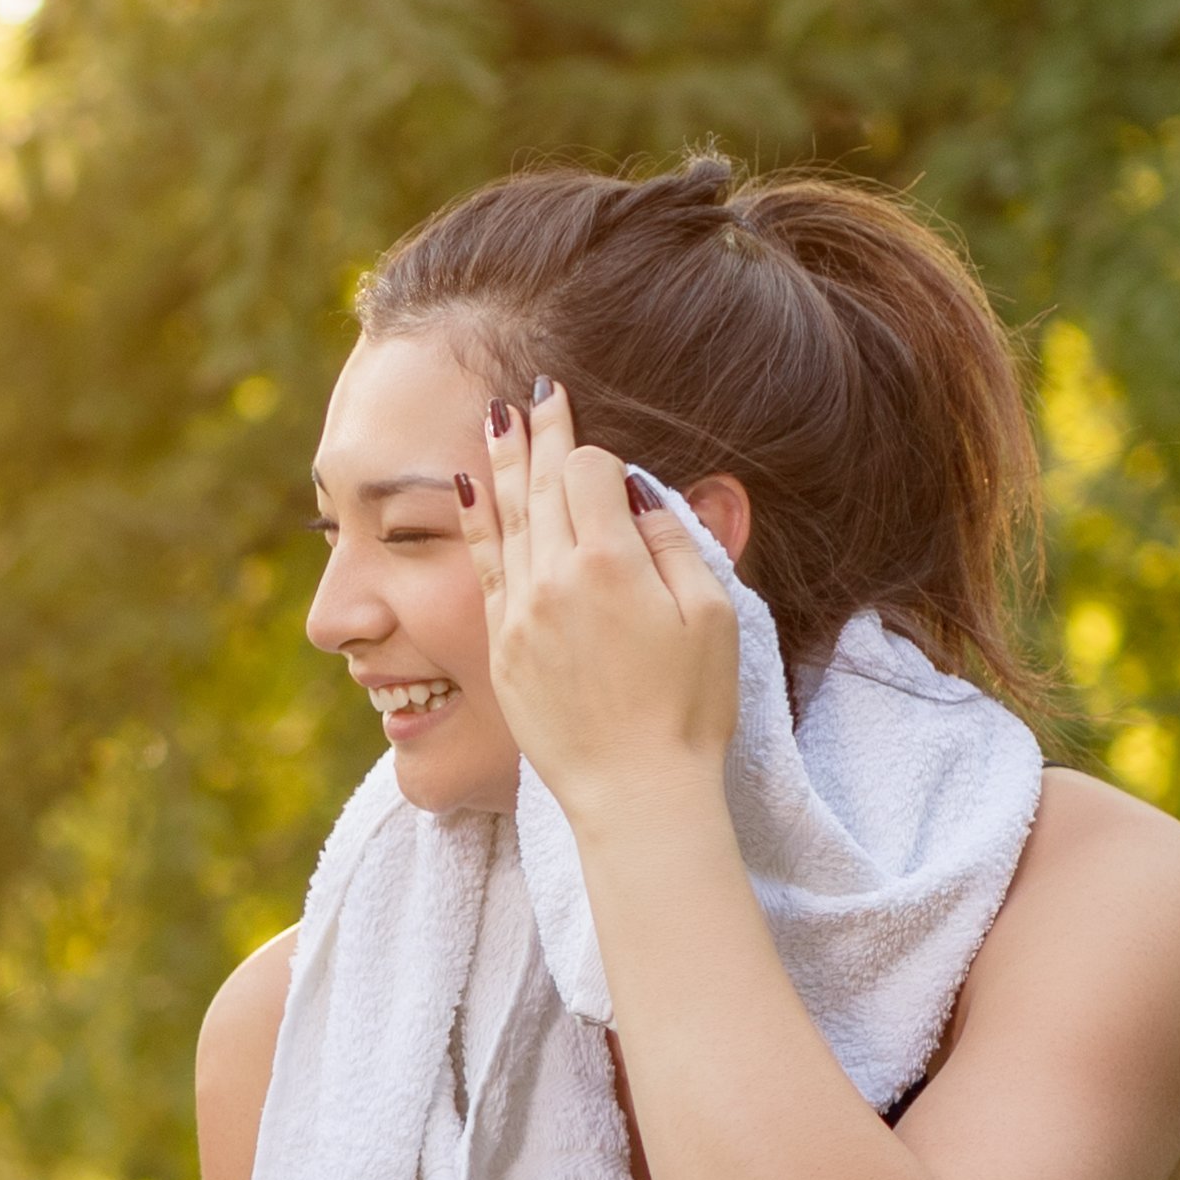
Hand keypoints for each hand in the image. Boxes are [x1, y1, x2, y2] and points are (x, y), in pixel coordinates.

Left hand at [477, 380, 739, 813]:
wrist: (634, 789)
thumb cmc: (690, 707)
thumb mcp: (712, 616)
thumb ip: (674, 544)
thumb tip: (637, 494)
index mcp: (611, 563)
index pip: (590, 474)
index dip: (593, 450)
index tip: (590, 433)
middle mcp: (554, 578)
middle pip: (541, 484)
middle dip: (538, 433)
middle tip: (532, 391)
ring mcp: (519, 611)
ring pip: (505, 517)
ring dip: (502, 463)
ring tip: (495, 419)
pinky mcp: (499, 644)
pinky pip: (480, 564)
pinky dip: (474, 520)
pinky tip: (467, 488)